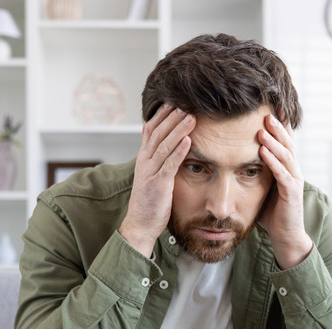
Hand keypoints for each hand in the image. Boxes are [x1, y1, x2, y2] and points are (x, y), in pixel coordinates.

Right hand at [119, 104, 195, 256]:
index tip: (174, 101)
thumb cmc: (150, 201)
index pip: (151, 130)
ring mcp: (150, 172)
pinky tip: (188, 140)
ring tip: (191, 117)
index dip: (162, 115)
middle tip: (186, 102)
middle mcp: (145, 162)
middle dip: (172, 117)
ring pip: (164, 145)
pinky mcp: (158, 185)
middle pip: (158, 133)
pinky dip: (179, 151)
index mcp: (143, 158)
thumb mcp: (152, 175)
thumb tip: (169, 143)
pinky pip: (169, 164)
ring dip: (178, 129)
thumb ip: (158, 159)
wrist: (140, 224)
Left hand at [258, 114, 312, 269]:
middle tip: (266, 110)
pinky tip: (264, 152)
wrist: (285, 236)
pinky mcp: (291, 194)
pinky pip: (282, 174)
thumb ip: (255, 171)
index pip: (283, 141)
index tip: (268, 107)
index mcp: (286, 167)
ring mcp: (294, 182)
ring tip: (263, 126)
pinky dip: (273, 162)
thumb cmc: (272, 212)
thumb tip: (235, 157)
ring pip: (286, 156)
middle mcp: (293, 171)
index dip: (278, 125)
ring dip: (274, 140)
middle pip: (286, 143)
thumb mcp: (262, 187)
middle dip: (277, 126)